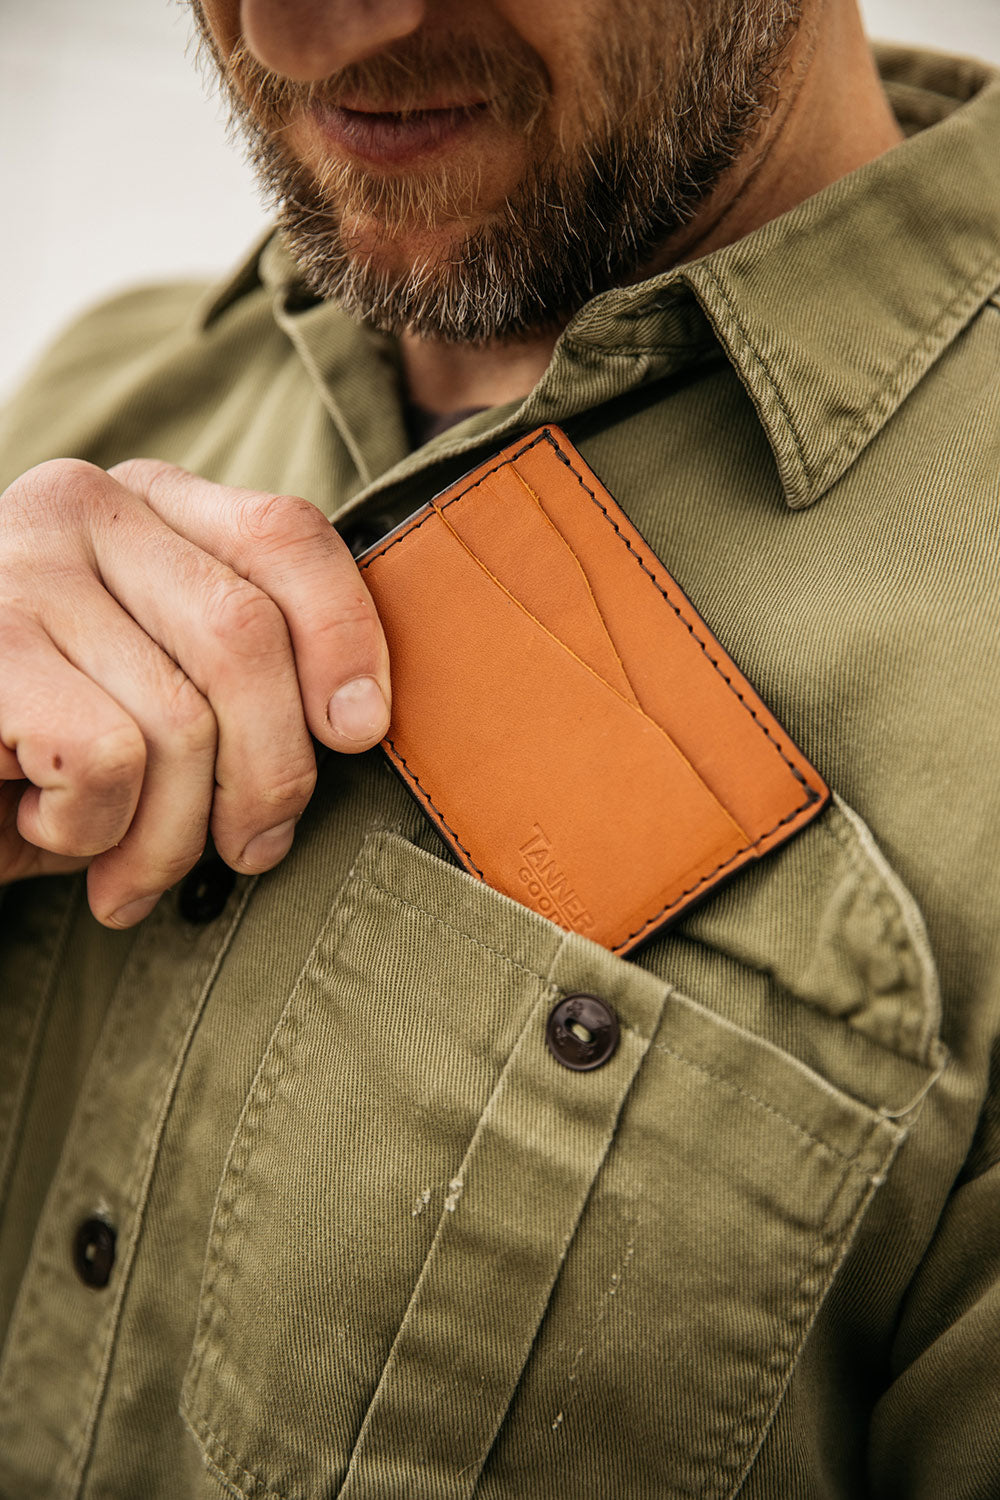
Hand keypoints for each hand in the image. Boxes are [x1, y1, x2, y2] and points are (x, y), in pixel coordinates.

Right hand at [0, 457, 390, 925]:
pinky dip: (95, 830)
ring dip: (172, 837)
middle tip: (249, 851)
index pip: (286, 535)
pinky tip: (46, 825)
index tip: (360, 733)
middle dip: (270, 775)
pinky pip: (108, 757)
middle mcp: (82, 508)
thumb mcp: (161, 696)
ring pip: (183, 719)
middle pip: (247, 637)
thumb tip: (357, 719)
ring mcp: (19, 566)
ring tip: (127, 872)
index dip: (346, 637)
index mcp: (145, 505)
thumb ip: (242, 676)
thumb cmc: (46, 756)